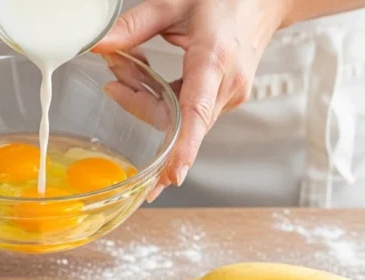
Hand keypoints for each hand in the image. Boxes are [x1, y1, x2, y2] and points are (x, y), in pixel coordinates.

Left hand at [94, 0, 286, 200]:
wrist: (265, 0)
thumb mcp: (174, 2)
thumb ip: (134, 25)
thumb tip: (99, 46)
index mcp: (215, 59)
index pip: (197, 112)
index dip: (184, 148)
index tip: (172, 177)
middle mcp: (227, 85)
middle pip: (178, 120)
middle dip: (140, 107)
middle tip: (114, 84)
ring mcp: (229, 95)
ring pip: (182, 120)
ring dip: (149, 104)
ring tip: (127, 75)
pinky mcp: (226, 99)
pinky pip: (190, 114)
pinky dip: (166, 103)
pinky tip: (149, 83)